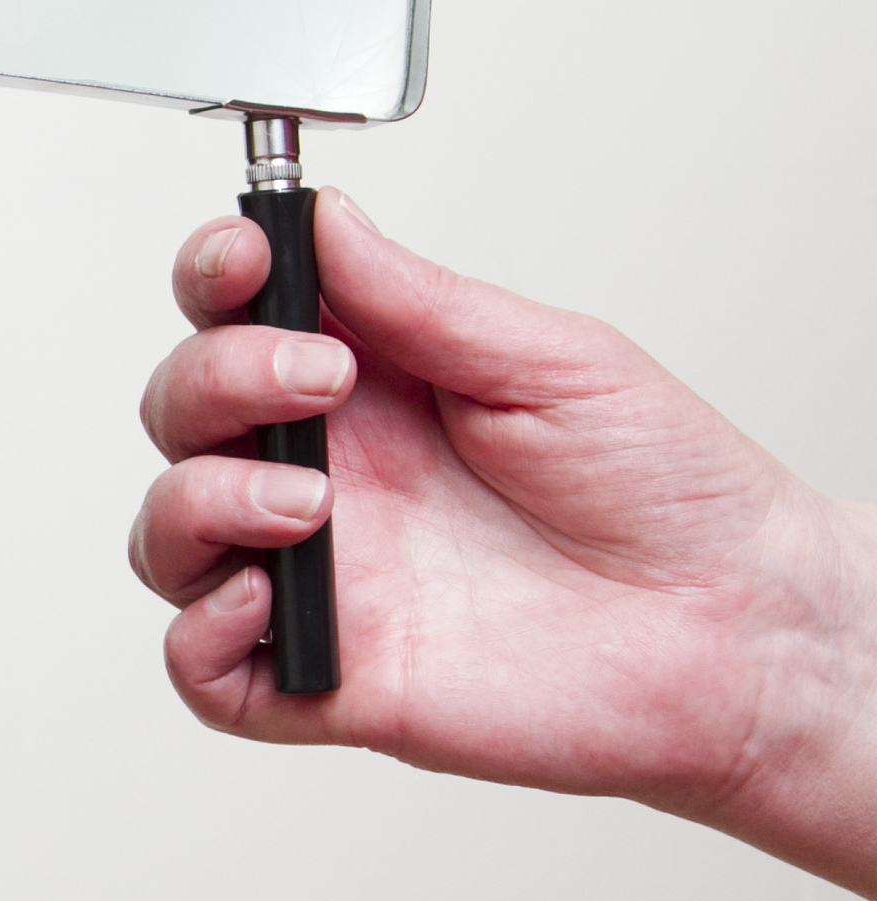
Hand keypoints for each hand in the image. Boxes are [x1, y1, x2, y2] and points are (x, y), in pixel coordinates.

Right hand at [133, 194, 876, 893]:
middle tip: (321, 380)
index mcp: (368, 390)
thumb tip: (326, 221)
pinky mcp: (324, 679)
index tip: (247, 259)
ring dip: (200, 501)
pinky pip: (202, 670)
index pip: (235, 319)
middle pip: (181, 414)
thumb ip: (419, 300)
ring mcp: (318, 579)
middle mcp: (326, 478)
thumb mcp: (548, 360)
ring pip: (166, 537)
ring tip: (304, 501)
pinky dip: (199, 635)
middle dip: (217, 380)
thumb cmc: (666, 493)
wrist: (734, 627)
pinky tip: (263, 599)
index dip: (214, 277)